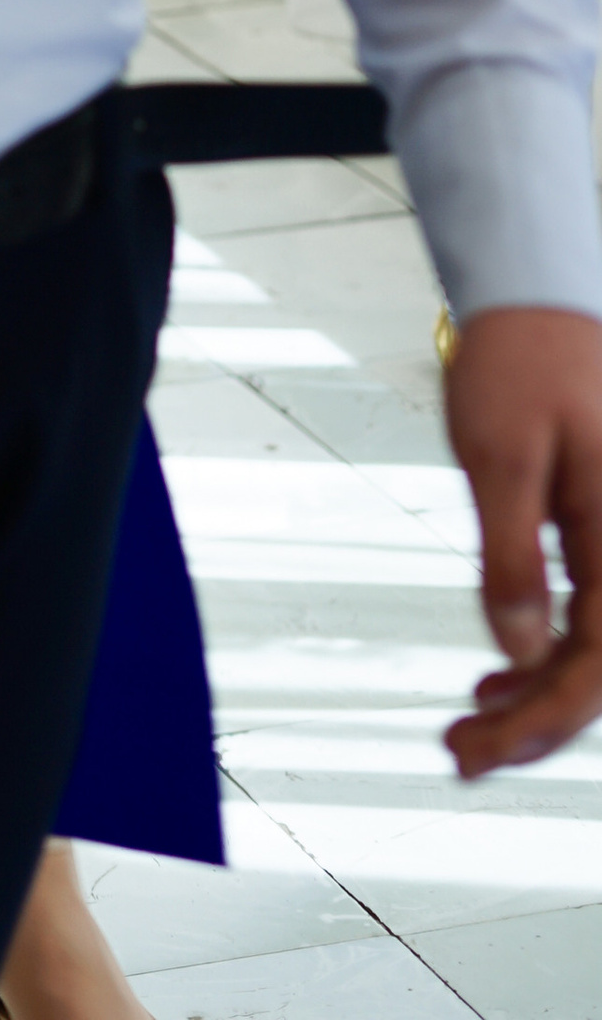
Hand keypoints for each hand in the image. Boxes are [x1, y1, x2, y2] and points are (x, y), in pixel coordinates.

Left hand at [444, 305, 601, 774]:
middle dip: (536, 723)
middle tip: (461, 752)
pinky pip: (594, 615)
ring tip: (472, 720)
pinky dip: (549, 651)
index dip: (543, 722)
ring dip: (540, 694)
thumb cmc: (520, 360)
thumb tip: (521, 649)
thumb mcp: (497, 455)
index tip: (482, 748)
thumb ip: (514, 556)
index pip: (599, 667)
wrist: (543, 296)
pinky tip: (505, 668)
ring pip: (599, 649)